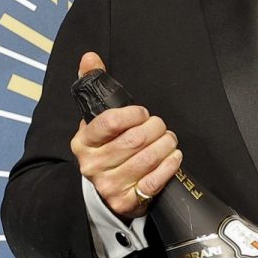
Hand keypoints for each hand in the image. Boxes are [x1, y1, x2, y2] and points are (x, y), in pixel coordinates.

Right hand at [71, 52, 182, 219]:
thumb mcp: (96, 120)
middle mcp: (92, 164)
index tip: (142, 113)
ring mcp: (108, 185)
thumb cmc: (106, 149)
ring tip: (169, 139)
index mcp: (83, 142)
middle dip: (155, 129)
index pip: (109, 122)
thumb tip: (90, 56)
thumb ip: (94, 86)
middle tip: (161, 127)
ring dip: (165, 145)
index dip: (133, 114)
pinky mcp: (126, 201)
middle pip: (134, 140)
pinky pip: (155, 180)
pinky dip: (169, 165)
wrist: (104, 192)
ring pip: (147, 159)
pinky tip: (174, 157)